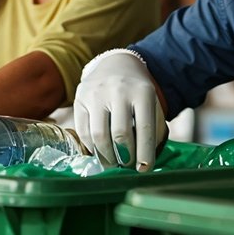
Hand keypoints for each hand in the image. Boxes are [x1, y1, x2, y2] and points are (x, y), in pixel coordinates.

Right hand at [74, 51, 165, 171]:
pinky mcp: (79, 98)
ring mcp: (96, 93)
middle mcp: (119, 90)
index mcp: (143, 92)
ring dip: (107, 157)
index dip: (145, 153)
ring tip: (113, 164)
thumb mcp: (152, 105)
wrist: (115, 65)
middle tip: (127, 166)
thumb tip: (144, 164)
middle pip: (120, 134)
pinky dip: (92, 148)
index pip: (145, 128)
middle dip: (125, 157)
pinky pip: (83, 132)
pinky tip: (100, 152)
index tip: (144, 169)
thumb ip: (154, 131)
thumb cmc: (137, 93)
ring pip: (99, 135)